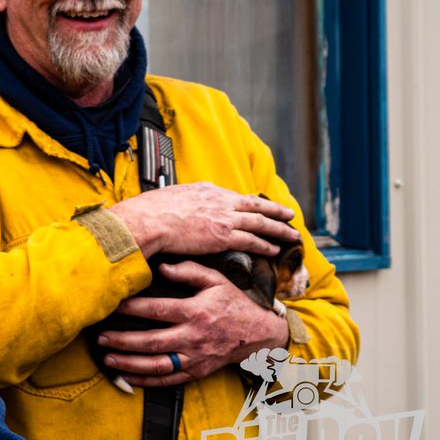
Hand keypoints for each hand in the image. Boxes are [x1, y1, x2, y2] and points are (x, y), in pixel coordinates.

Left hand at [95, 261, 289, 386]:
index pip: (157, 310)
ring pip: (157, 365)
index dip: (132, 308)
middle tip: (100, 338)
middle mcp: (193, 337)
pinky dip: (145, 381)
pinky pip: (168, 380)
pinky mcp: (196, 372)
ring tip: (107, 359)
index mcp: (195, 312)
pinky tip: (126, 377)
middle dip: (123, 341)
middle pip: (152, 341)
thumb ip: (190, 271)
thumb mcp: (217, 281)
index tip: (113, 305)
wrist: (260, 335)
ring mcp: (195, 358)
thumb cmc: (234, 304)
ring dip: (129, 363)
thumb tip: (163, 266)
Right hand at [111, 182, 298, 258]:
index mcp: (206, 190)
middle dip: (274, 211)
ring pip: (260, 223)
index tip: (258, 207)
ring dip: (278, 229)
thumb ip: (181, 201)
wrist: (148, 221)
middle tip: (289, 215)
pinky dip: (265, 245)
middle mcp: (219, 201)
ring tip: (291, 235)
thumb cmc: (150, 212)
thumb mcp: (169, 197)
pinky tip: (274, 249)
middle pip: (255, 205)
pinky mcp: (223, 236)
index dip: (250, 203)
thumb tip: (178, 205)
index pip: (234, 196)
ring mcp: (223, 218)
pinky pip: (251, 240)